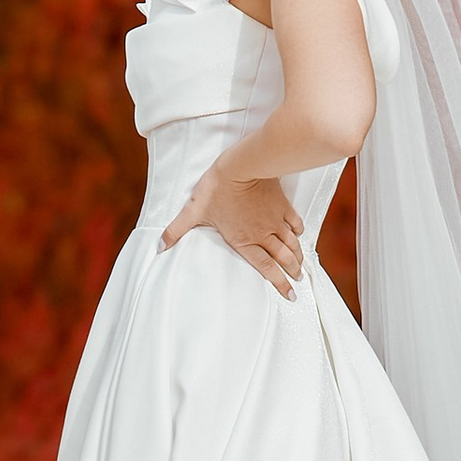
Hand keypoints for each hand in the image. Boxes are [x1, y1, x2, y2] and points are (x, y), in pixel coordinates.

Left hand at [163, 167, 303, 296]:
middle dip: (292, 272)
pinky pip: (294, 222)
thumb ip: (177, 230)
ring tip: (301, 266)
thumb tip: (159, 246)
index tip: (290, 294)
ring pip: (292, 243)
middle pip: (283, 258)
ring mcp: (275, 220)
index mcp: (244, 240)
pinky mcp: (282, 205)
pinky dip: (298, 232)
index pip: (266, 267)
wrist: (243, 165)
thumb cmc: (218, 187)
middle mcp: (263, 234)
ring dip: (298, 256)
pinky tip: (299, 234)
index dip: (279, 283)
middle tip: (298, 281)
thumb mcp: (194, 210)